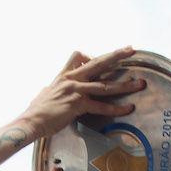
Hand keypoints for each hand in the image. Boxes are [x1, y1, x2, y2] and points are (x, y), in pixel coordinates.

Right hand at [19, 47, 142, 139]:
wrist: (31, 121)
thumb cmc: (37, 110)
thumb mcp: (46, 92)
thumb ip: (53, 88)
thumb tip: (49, 89)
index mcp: (65, 75)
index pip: (80, 55)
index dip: (93, 56)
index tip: (104, 58)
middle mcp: (72, 79)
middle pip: (98, 62)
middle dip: (117, 55)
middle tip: (132, 49)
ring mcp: (76, 91)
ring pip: (105, 85)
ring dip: (125, 85)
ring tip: (140, 84)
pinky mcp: (78, 105)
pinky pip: (101, 106)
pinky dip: (116, 108)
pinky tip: (128, 108)